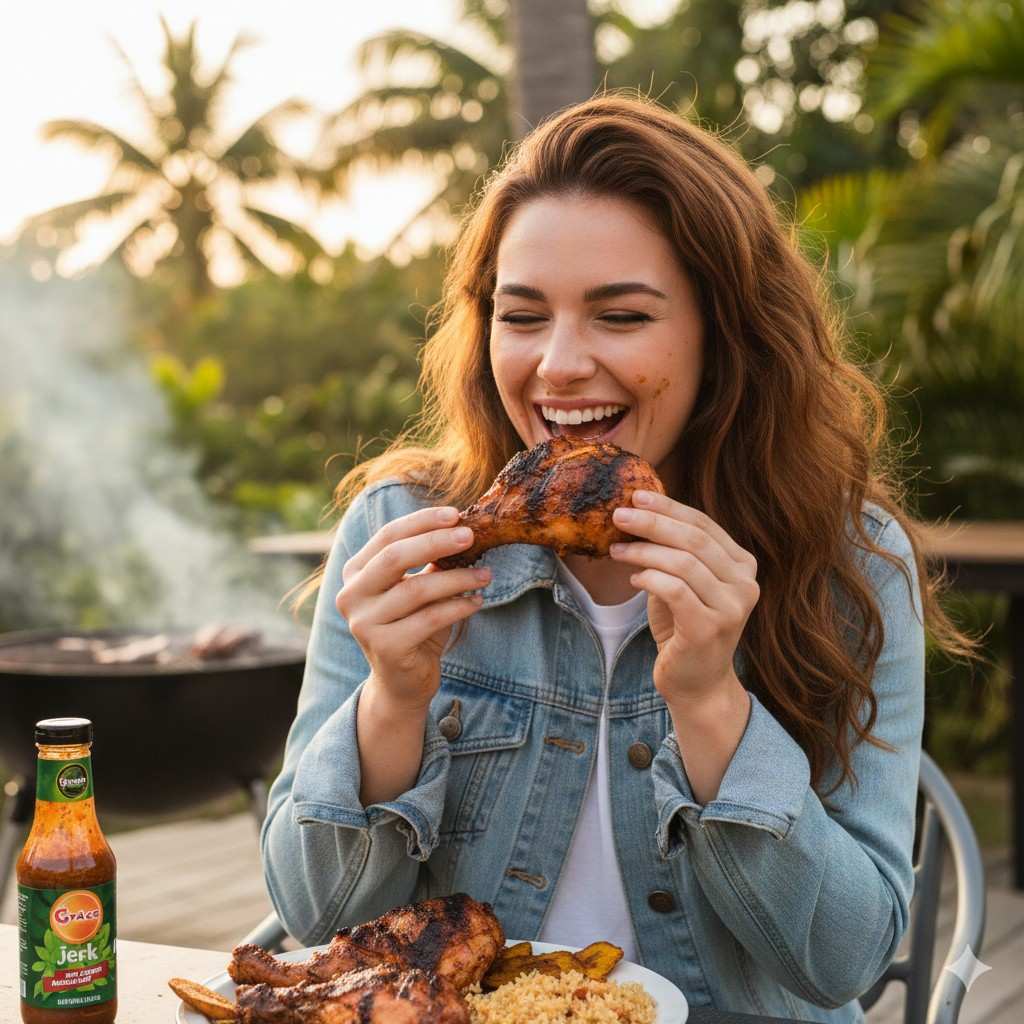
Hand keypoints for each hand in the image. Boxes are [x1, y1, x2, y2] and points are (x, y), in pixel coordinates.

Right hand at [335, 506, 489, 709]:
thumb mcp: (417, 589)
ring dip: (457, 578)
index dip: (422, 521)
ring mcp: (364, 623)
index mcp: (355, 572)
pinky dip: (458, 607)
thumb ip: (428, 561)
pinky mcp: (384, 647)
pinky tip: (477, 601)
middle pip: (395, 557)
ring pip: (416, 589)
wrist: (402, 683)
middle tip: (471, 535)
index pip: (387, 535)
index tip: (456, 514)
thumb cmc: (413, 627)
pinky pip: (429, 619)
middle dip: (436, 542)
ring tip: (485, 574)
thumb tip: (463, 527)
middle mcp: (351, 595)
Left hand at [610, 490, 758, 705]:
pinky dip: (649, 579)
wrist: (696, 684)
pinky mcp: (710, 628)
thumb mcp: (681, 583)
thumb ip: (672, 553)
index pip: (704, 524)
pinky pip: (675, 590)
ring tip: (616, 550)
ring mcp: (732, 607)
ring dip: (644, 551)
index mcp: (742, 565)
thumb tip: (638, 514)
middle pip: (694, 539)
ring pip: (684, 562)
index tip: (636, 496)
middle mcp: (745, 584)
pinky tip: (633, 579)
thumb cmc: (684, 629)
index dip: (669, 507)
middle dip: (652, 522)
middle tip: (618, 514)